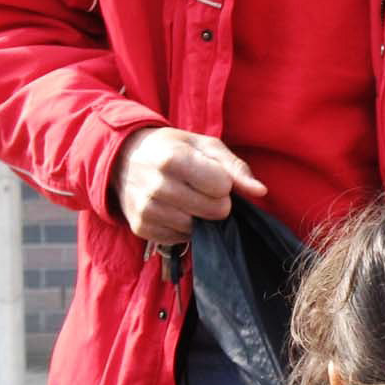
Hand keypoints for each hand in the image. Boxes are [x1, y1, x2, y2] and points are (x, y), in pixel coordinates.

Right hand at [110, 126, 266, 244]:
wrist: (124, 158)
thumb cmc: (172, 148)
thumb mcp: (204, 145)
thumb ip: (235, 167)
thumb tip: (260, 191)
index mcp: (173, 159)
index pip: (221, 187)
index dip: (224, 184)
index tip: (212, 176)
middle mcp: (156, 186)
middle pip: (213, 211)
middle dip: (216, 202)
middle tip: (203, 190)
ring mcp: (146, 210)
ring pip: (196, 227)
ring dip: (200, 216)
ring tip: (188, 198)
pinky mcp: (141, 228)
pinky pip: (179, 238)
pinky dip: (184, 228)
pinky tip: (175, 210)